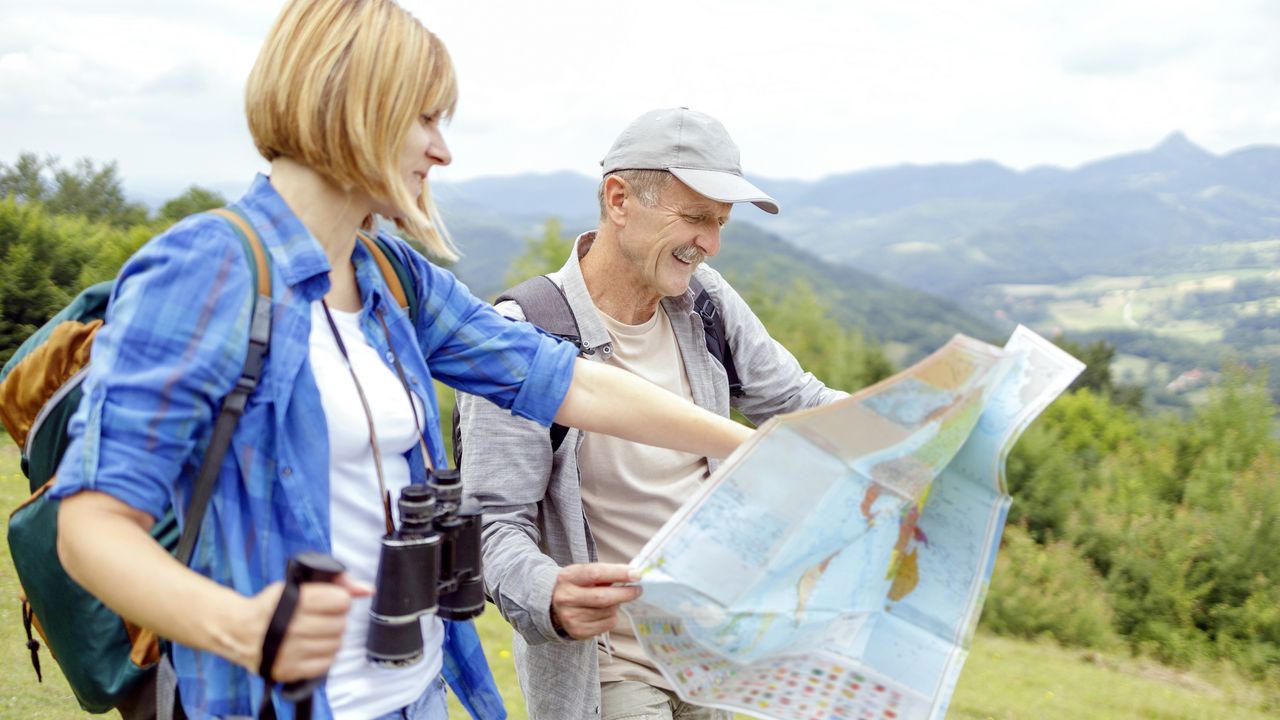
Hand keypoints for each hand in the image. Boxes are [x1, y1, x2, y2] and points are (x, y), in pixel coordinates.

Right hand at [237, 572, 372, 681]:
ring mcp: (289, 651)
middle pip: (340, 624)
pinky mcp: (288, 670)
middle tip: (322, 618)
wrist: (239, 632)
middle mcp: (291, 626)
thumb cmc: (273, 605)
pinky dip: (324, 655)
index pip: (340, 601)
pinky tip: (313, 647)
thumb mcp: (300, 585)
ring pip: (336, 645)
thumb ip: (338, 582)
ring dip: (331, 638)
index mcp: (293, 600)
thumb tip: (369, 590)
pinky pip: (325, 664)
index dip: (339, 600)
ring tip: (316, 633)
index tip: (330, 601)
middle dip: (335, 619)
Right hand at [550, 563, 640, 639]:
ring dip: (617, 605)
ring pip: (607, 612)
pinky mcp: (577, 631)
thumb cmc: (575, 585)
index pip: (596, 573)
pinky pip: (606, 625)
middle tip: (638, 590)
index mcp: (568, 577)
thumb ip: (604, 574)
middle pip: (603, 598)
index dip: (618, 573)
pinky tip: (605, 612)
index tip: (636, 574)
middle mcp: (566, 598)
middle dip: (625, 594)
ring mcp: (570, 617)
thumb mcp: (582, 573)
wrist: (551, 604)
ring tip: (613, 600)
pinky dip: (612, 617)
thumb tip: (632, 575)